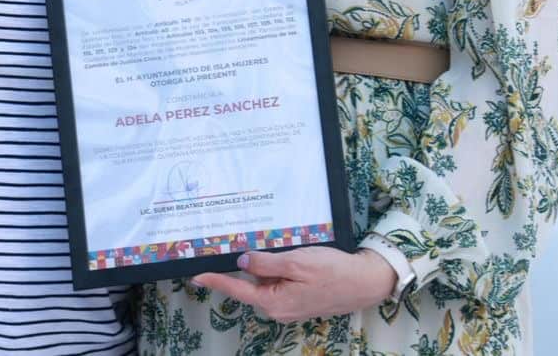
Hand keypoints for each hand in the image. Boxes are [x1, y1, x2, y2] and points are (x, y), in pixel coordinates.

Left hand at [191, 246, 396, 322]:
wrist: (363, 281)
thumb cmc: (332, 271)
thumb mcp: (296, 262)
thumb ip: (266, 264)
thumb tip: (241, 262)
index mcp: (274, 302)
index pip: (236, 289)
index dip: (215, 280)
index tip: (195, 274)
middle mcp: (277, 308)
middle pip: (247, 286)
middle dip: (234, 269)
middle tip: (217, 250)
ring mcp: (287, 305)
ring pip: (261, 283)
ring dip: (254, 268)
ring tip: (247, 249)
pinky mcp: (295, 298)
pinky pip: (274, 283)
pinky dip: (268, 270)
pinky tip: (271, 256)